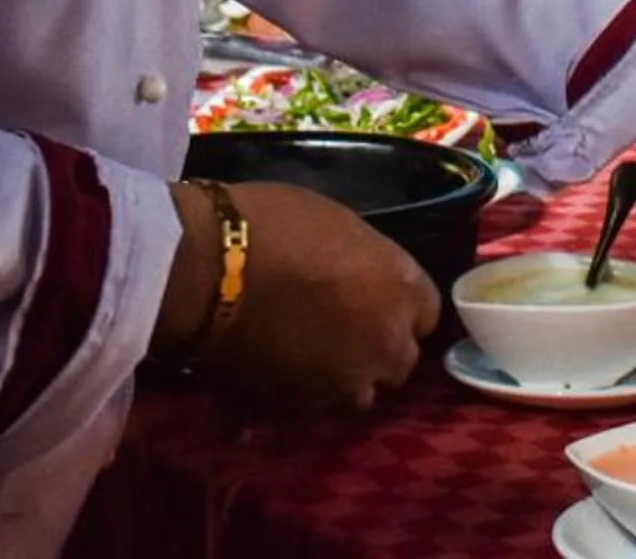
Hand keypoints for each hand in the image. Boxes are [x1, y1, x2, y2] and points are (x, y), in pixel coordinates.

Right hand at [195, 181, 437, 411]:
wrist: (210, 267)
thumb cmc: (275, 225)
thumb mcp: (340, 227)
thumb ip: (365, 266)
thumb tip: (357, 284)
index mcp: (401, 293)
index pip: (425, 313)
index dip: (396, 305)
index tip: (372, 296)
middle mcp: (383, 347)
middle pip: (396, 360)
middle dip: (373, 348)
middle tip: (336, 328)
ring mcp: (341, 385)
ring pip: (353, 394)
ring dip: (337, 379)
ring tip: (299, 355)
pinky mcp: (295, 409)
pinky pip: (297, 409)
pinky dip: (284, 398)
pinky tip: (259, 378)